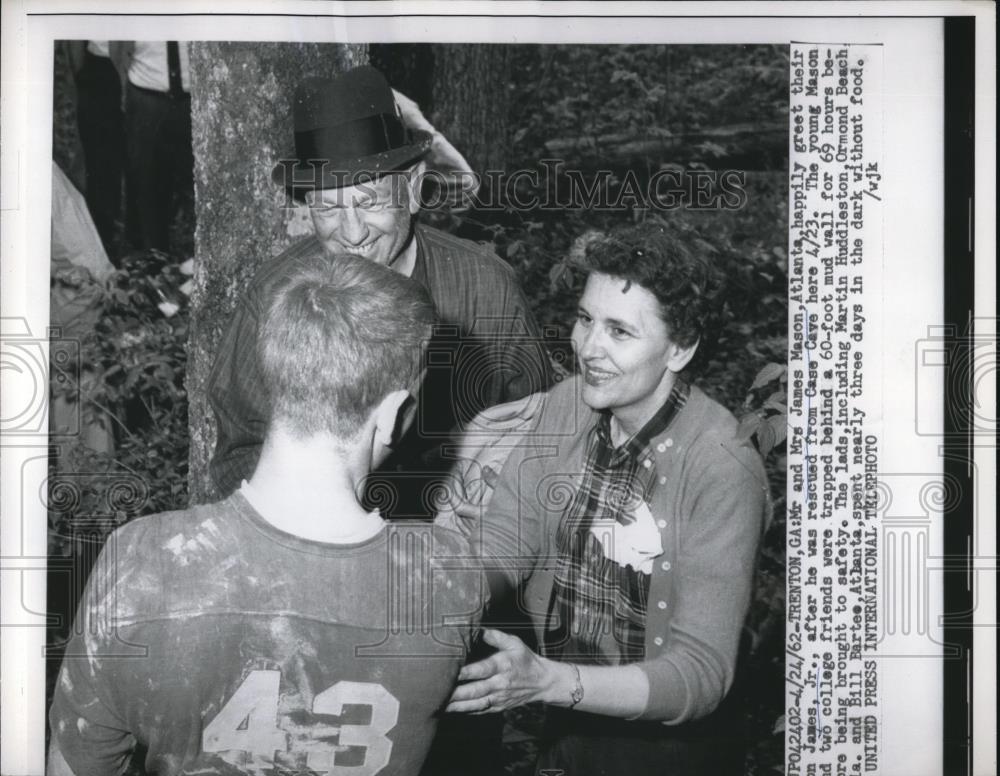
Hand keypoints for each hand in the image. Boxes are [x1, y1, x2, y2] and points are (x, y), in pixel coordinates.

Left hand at [444, 629, 570, 713]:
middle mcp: (500, 683)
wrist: (542, 682)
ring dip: (457, 706)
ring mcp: (499, 698)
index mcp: (503, 665)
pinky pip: (480, 711)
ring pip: (475, 704)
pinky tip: (452, 711)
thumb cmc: (525, 659)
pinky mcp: (499, 707)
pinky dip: (466, 712)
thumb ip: (495, 636)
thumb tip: (478, 628)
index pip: (480, 669)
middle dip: (455, 693)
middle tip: (437, 692)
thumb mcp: (514, 643)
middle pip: (475, 690)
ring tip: (440, 705)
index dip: (464, 672)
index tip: (448, 672)